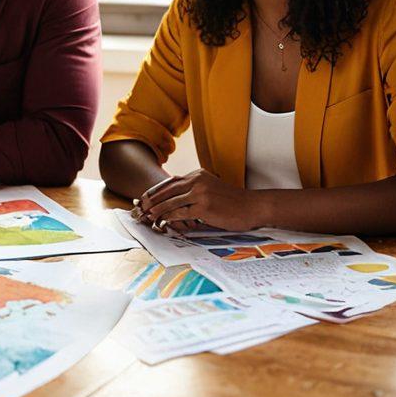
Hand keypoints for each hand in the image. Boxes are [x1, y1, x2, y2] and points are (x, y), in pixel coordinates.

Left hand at [134, 169, 265, 233]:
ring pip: (171, 201)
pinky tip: (163, 221)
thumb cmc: (233, 201)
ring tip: (149, 216)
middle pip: (168, 190)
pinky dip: (170, 217)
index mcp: (198, 174)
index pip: (171, 181)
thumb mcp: (212, 188)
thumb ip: (195, 190)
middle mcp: (197, 180)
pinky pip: (181, 212)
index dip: (157, 190)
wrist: (253, 206)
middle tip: (142, 207)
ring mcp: (200, 193)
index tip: (146, 197)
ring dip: (158, 210)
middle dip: (153, 199)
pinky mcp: (204, 206)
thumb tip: (176, 200)